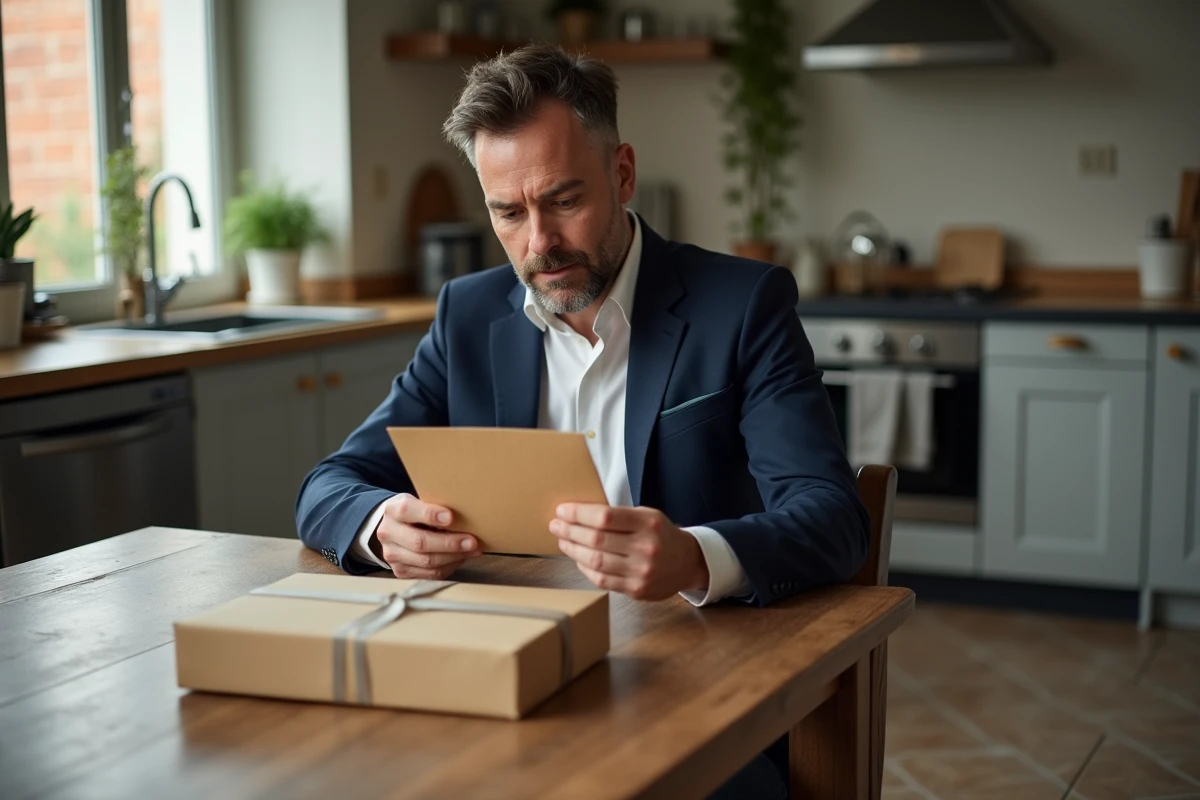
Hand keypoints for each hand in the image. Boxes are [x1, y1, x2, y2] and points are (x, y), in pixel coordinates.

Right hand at [372, 493, 480, 579]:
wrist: (392, 528)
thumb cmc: (413, 513)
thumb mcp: (418, 501)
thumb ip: (434, 506)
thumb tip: (466, 514)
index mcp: (393, 510)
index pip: (408, 511)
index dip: (430, 514)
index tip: (450, 517)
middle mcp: (388, 533)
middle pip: (419, 542)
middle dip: (449, 543)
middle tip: (471, 541)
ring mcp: (392, 555)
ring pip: (426, 561)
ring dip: (454, 557)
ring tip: (472, 550)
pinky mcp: (401, 571)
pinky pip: (430, 573)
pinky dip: (449, 566)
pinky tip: (460, 558)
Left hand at [549, 504, 707, 600]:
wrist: (687, 563)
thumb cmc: (661, 535)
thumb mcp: (647, 515)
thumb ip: (619, 516)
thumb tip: (579, 514)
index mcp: (648, 523)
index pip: (605, 517)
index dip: (579, 514)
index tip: (562, 510)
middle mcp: (646, 548)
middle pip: (597, 540)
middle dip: (570, 531)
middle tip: (556, 525)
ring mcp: (642, 571)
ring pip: (596, 561)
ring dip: (573, 550)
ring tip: (562, 541)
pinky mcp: (637, 590)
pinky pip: (603, 579)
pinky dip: (586, 568)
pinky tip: (578, 559)